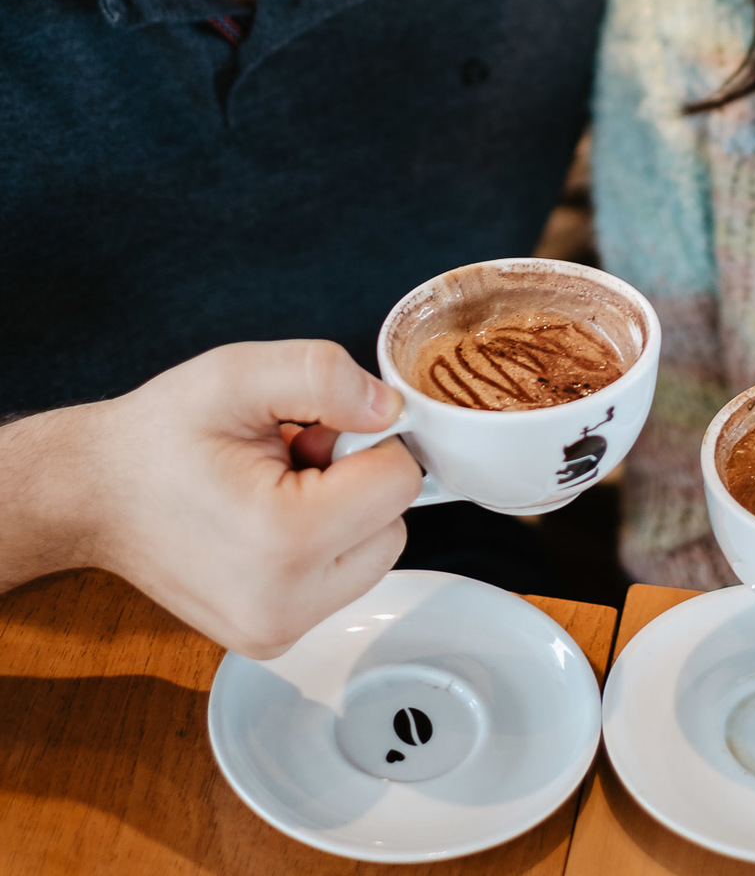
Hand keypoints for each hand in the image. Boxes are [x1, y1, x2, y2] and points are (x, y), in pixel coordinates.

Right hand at [19, 341, 420, 656]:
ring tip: (275, 489)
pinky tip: (270, 520)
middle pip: (393, 524)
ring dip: (343, 514)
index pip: (399, 482)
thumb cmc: (159, 437)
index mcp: (284, 542)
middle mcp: (285, 606)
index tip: (311, 433)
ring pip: (374, 554)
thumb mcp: (239, 375)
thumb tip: (390, 408)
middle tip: (290, 460)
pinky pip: (341, 580)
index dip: (365, 440)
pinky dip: (323, 545)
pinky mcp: (272, 639)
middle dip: (356, 481)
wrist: (94, 493)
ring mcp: (277, 633)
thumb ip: (325, 377)